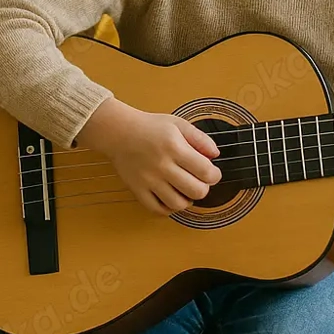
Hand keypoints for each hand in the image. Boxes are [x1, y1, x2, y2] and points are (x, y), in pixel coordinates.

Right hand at [77, 98, 220, 215]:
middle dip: (203, 188)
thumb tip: (215, 155)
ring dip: (187, 200)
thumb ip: (200, 138)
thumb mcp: (178, 124)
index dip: (214, 175)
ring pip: (178, 204)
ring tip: (184, 190)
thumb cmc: (149, 127)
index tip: (211, 172)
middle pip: (196, 191)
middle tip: (198, 181)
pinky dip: (168, 209)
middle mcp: (162, 165)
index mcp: (174, 147)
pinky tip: (170, 198)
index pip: (206, 172)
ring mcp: (148, 180)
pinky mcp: (137, 189)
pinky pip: (157, 209)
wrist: (118, 131)